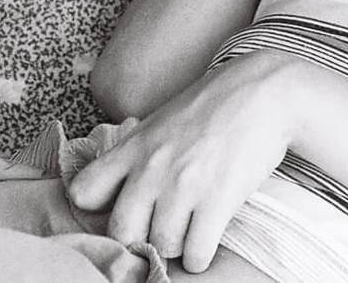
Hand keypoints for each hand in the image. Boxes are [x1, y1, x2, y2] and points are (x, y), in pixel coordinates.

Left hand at [68, 54, 294, 271]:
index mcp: (134, 145)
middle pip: (121, 232)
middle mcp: (153, 167)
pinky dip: (199, 255)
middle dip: (138, 238)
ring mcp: (184, 185)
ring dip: (175, 246)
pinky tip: (206, 236)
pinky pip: (195, 255)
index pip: (84, 192)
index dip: (94, 210)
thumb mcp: (161, 121)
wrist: (263, 91)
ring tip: (187, 228)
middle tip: (156, 230)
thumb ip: (133, 154)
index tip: (116, 211)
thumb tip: (108, 192)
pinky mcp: (217, 201)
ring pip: (162, 246)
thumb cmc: (212, 106)